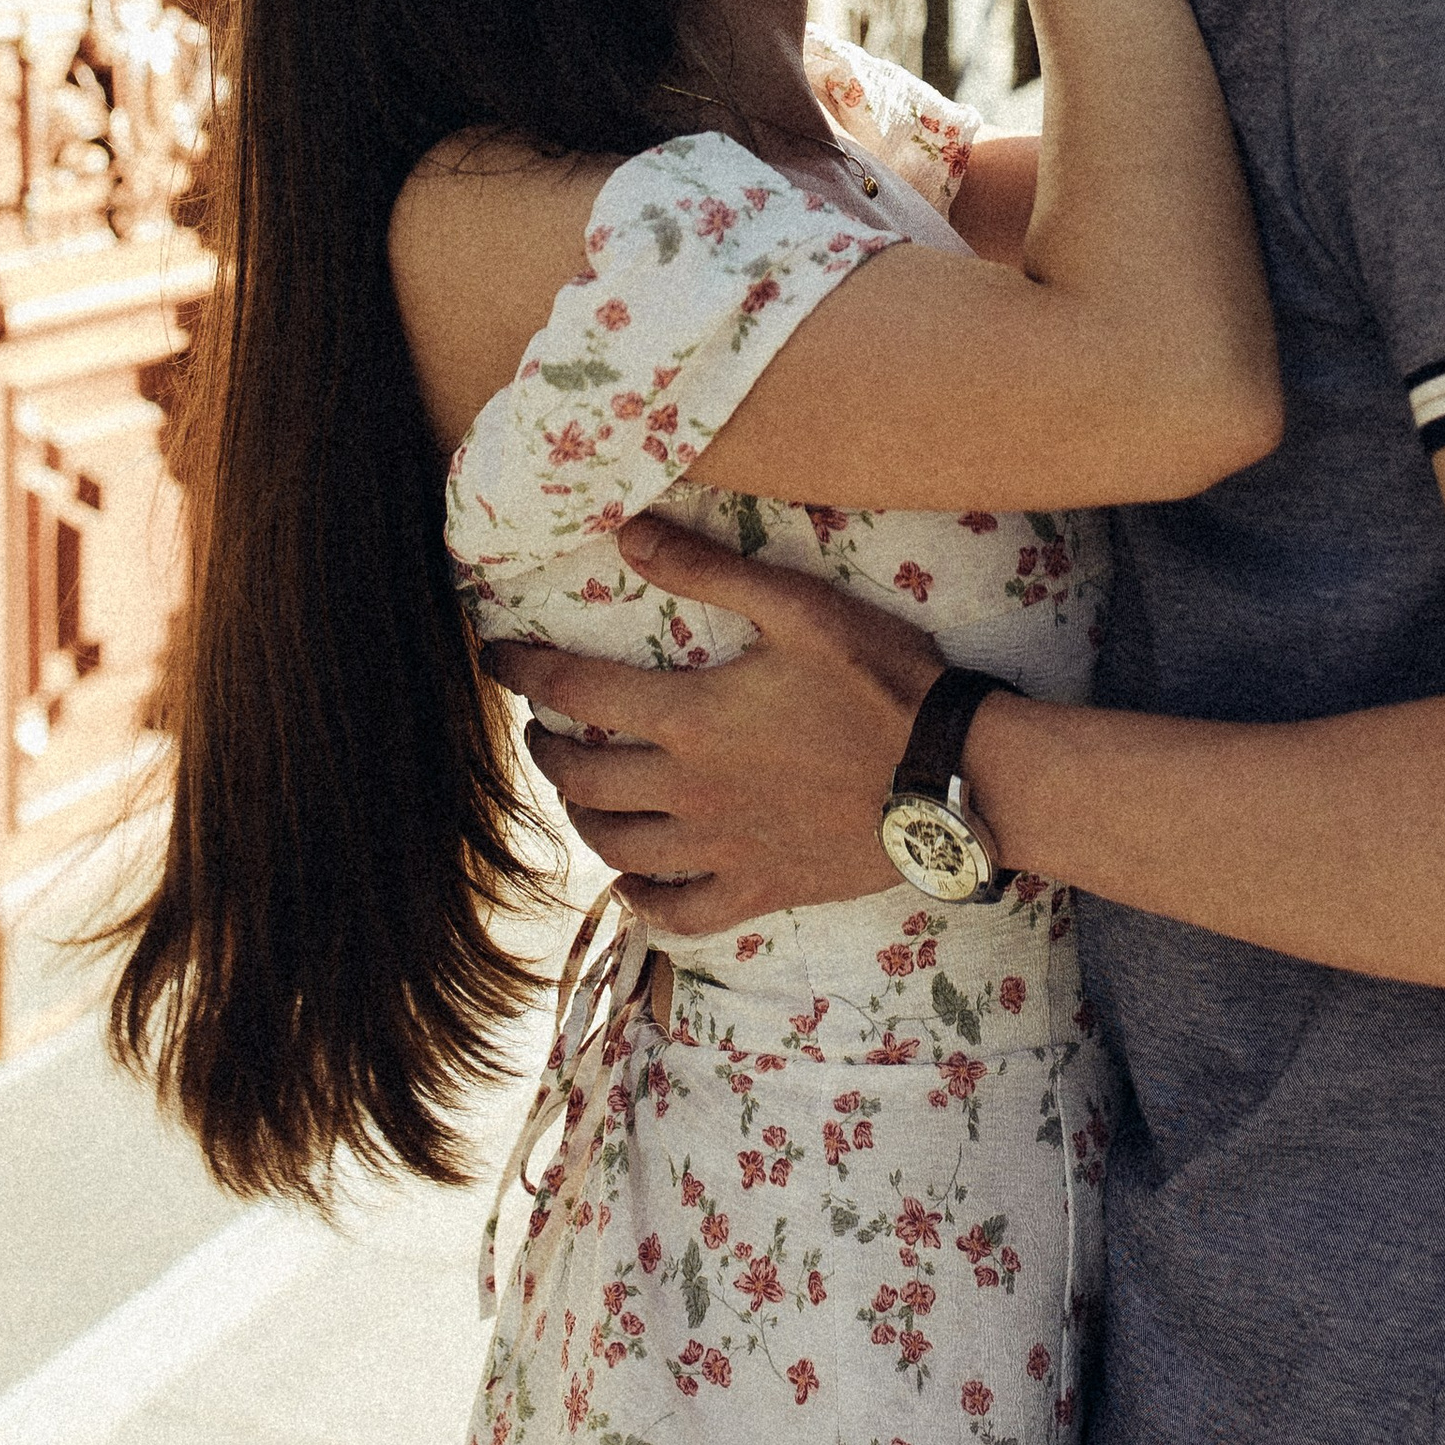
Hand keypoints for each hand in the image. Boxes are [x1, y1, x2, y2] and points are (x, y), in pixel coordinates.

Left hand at [480, 517, 944, 933]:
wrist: (949, 776)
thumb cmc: (881, 681)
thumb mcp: (800, 606)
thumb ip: (709, 570)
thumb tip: (626, 533)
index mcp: (690, 719)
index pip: (575, 694)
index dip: (524, 672)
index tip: (495, 658)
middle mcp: (689, 792)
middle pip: (581, 779)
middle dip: (546, 748)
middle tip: (541, 725)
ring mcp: (721, 849)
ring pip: (616, 848)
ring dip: (581, 817)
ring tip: (578, 790)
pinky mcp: (759, 889)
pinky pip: (677, 911)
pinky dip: (641, 901)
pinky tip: (632, 884)